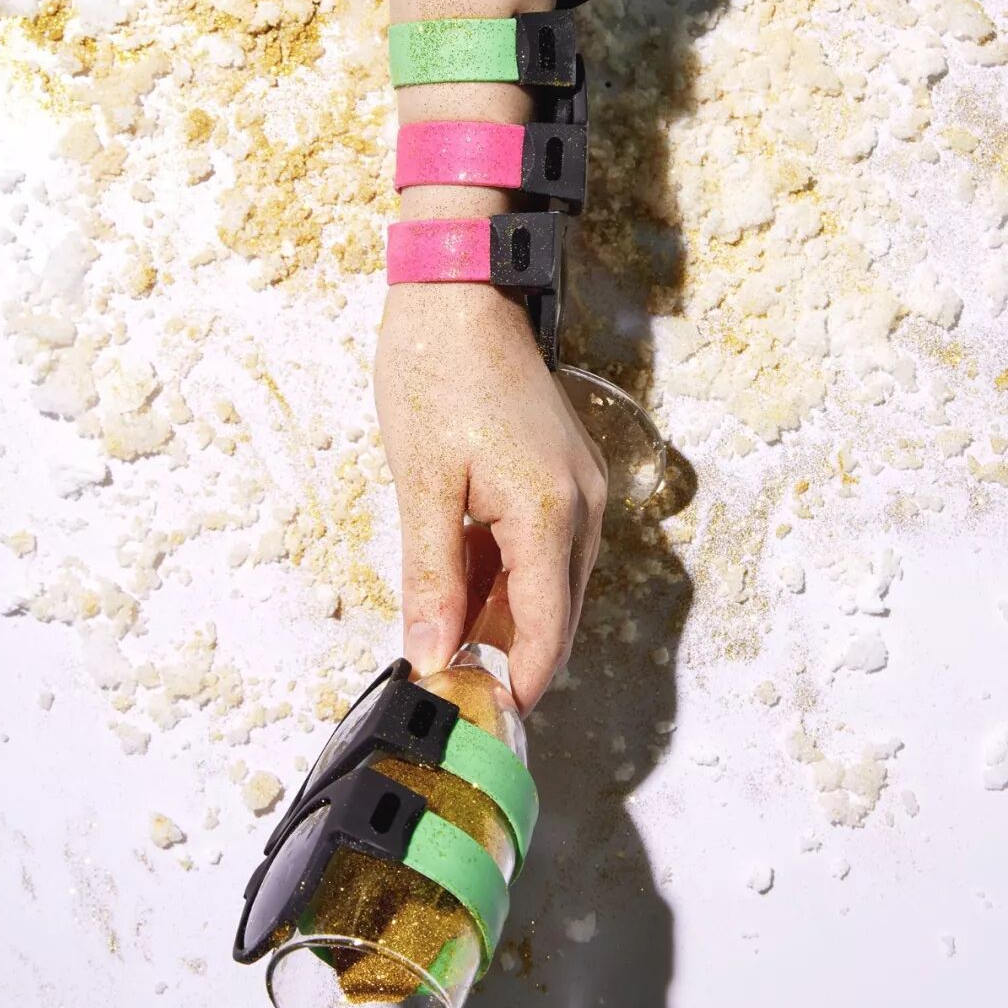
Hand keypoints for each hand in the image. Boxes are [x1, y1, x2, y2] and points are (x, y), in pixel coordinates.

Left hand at [375, 281, 607, 711]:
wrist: (460, 289)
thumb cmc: (436, 372)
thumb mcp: (423, 483)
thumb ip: (432, 576)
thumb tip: (433, 653)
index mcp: (551, 514)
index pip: (546, 633)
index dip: (514, 684)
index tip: (476, 717)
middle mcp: (584, 506)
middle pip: (556, 615)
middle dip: (509, 656)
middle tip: (448, 682)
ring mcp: (582, 486)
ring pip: (552, 582)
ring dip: (504, 614)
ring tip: (442, 631)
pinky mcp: (568, 471)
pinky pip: (548, 546)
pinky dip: (509, 573)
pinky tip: (462, 577)